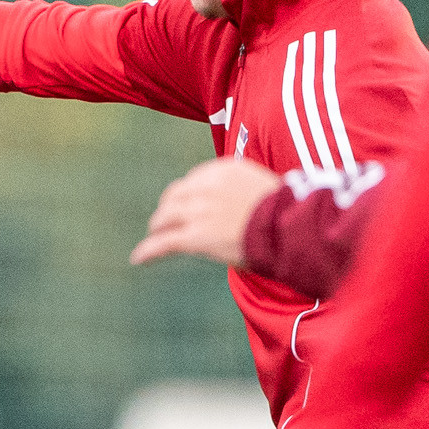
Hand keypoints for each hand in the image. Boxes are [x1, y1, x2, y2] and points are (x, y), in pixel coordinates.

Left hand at [132, 156, 283, 268]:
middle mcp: (206, 187)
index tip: (185, 202)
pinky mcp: (195, 236)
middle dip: (169, 208)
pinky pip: (164, 242)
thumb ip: (242, 189)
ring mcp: (198, 211)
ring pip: (165, 218)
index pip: (195, 180)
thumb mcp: (262, 187)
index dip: (187, 193)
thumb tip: (240, 201)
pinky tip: (139, 259)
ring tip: (154, 236)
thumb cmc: (286, 213)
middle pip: (175, 196)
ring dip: (158, 227)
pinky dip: (149, 250)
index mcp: (223, 169)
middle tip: (166, 220)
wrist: (289, 228)